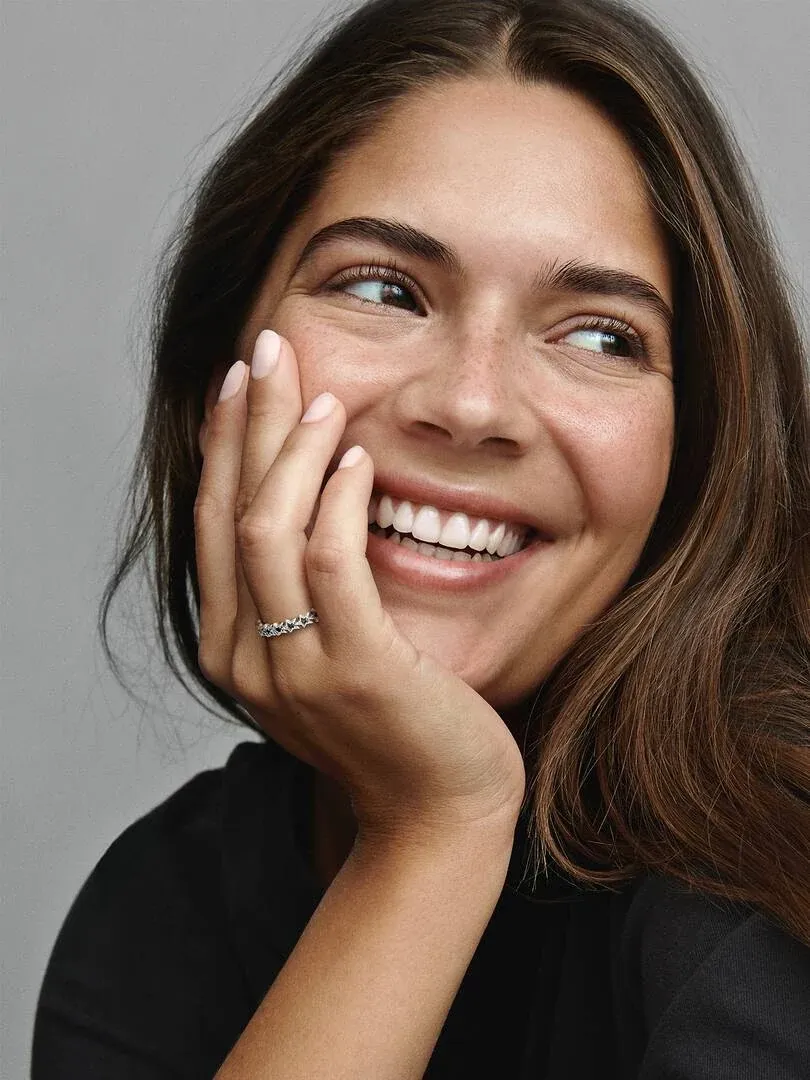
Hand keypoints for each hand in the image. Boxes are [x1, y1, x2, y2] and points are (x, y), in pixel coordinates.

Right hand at [194, 330, 525, 841]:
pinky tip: (359, 459)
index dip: (223, 445)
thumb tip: (308, 504)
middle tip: (268, 350)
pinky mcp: (353, 670)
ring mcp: (291, 668)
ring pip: (269, 528)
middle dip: (246, 423)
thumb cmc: (394, 728)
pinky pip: (332, 563)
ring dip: (292, 451)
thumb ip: (299, 598)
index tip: (240, 382)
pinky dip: (339, 502)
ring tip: (322, 396)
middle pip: (229, 511)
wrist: (438, 814)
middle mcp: (243, 658)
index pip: (213, 523)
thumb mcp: (327, 658)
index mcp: (231, 649)